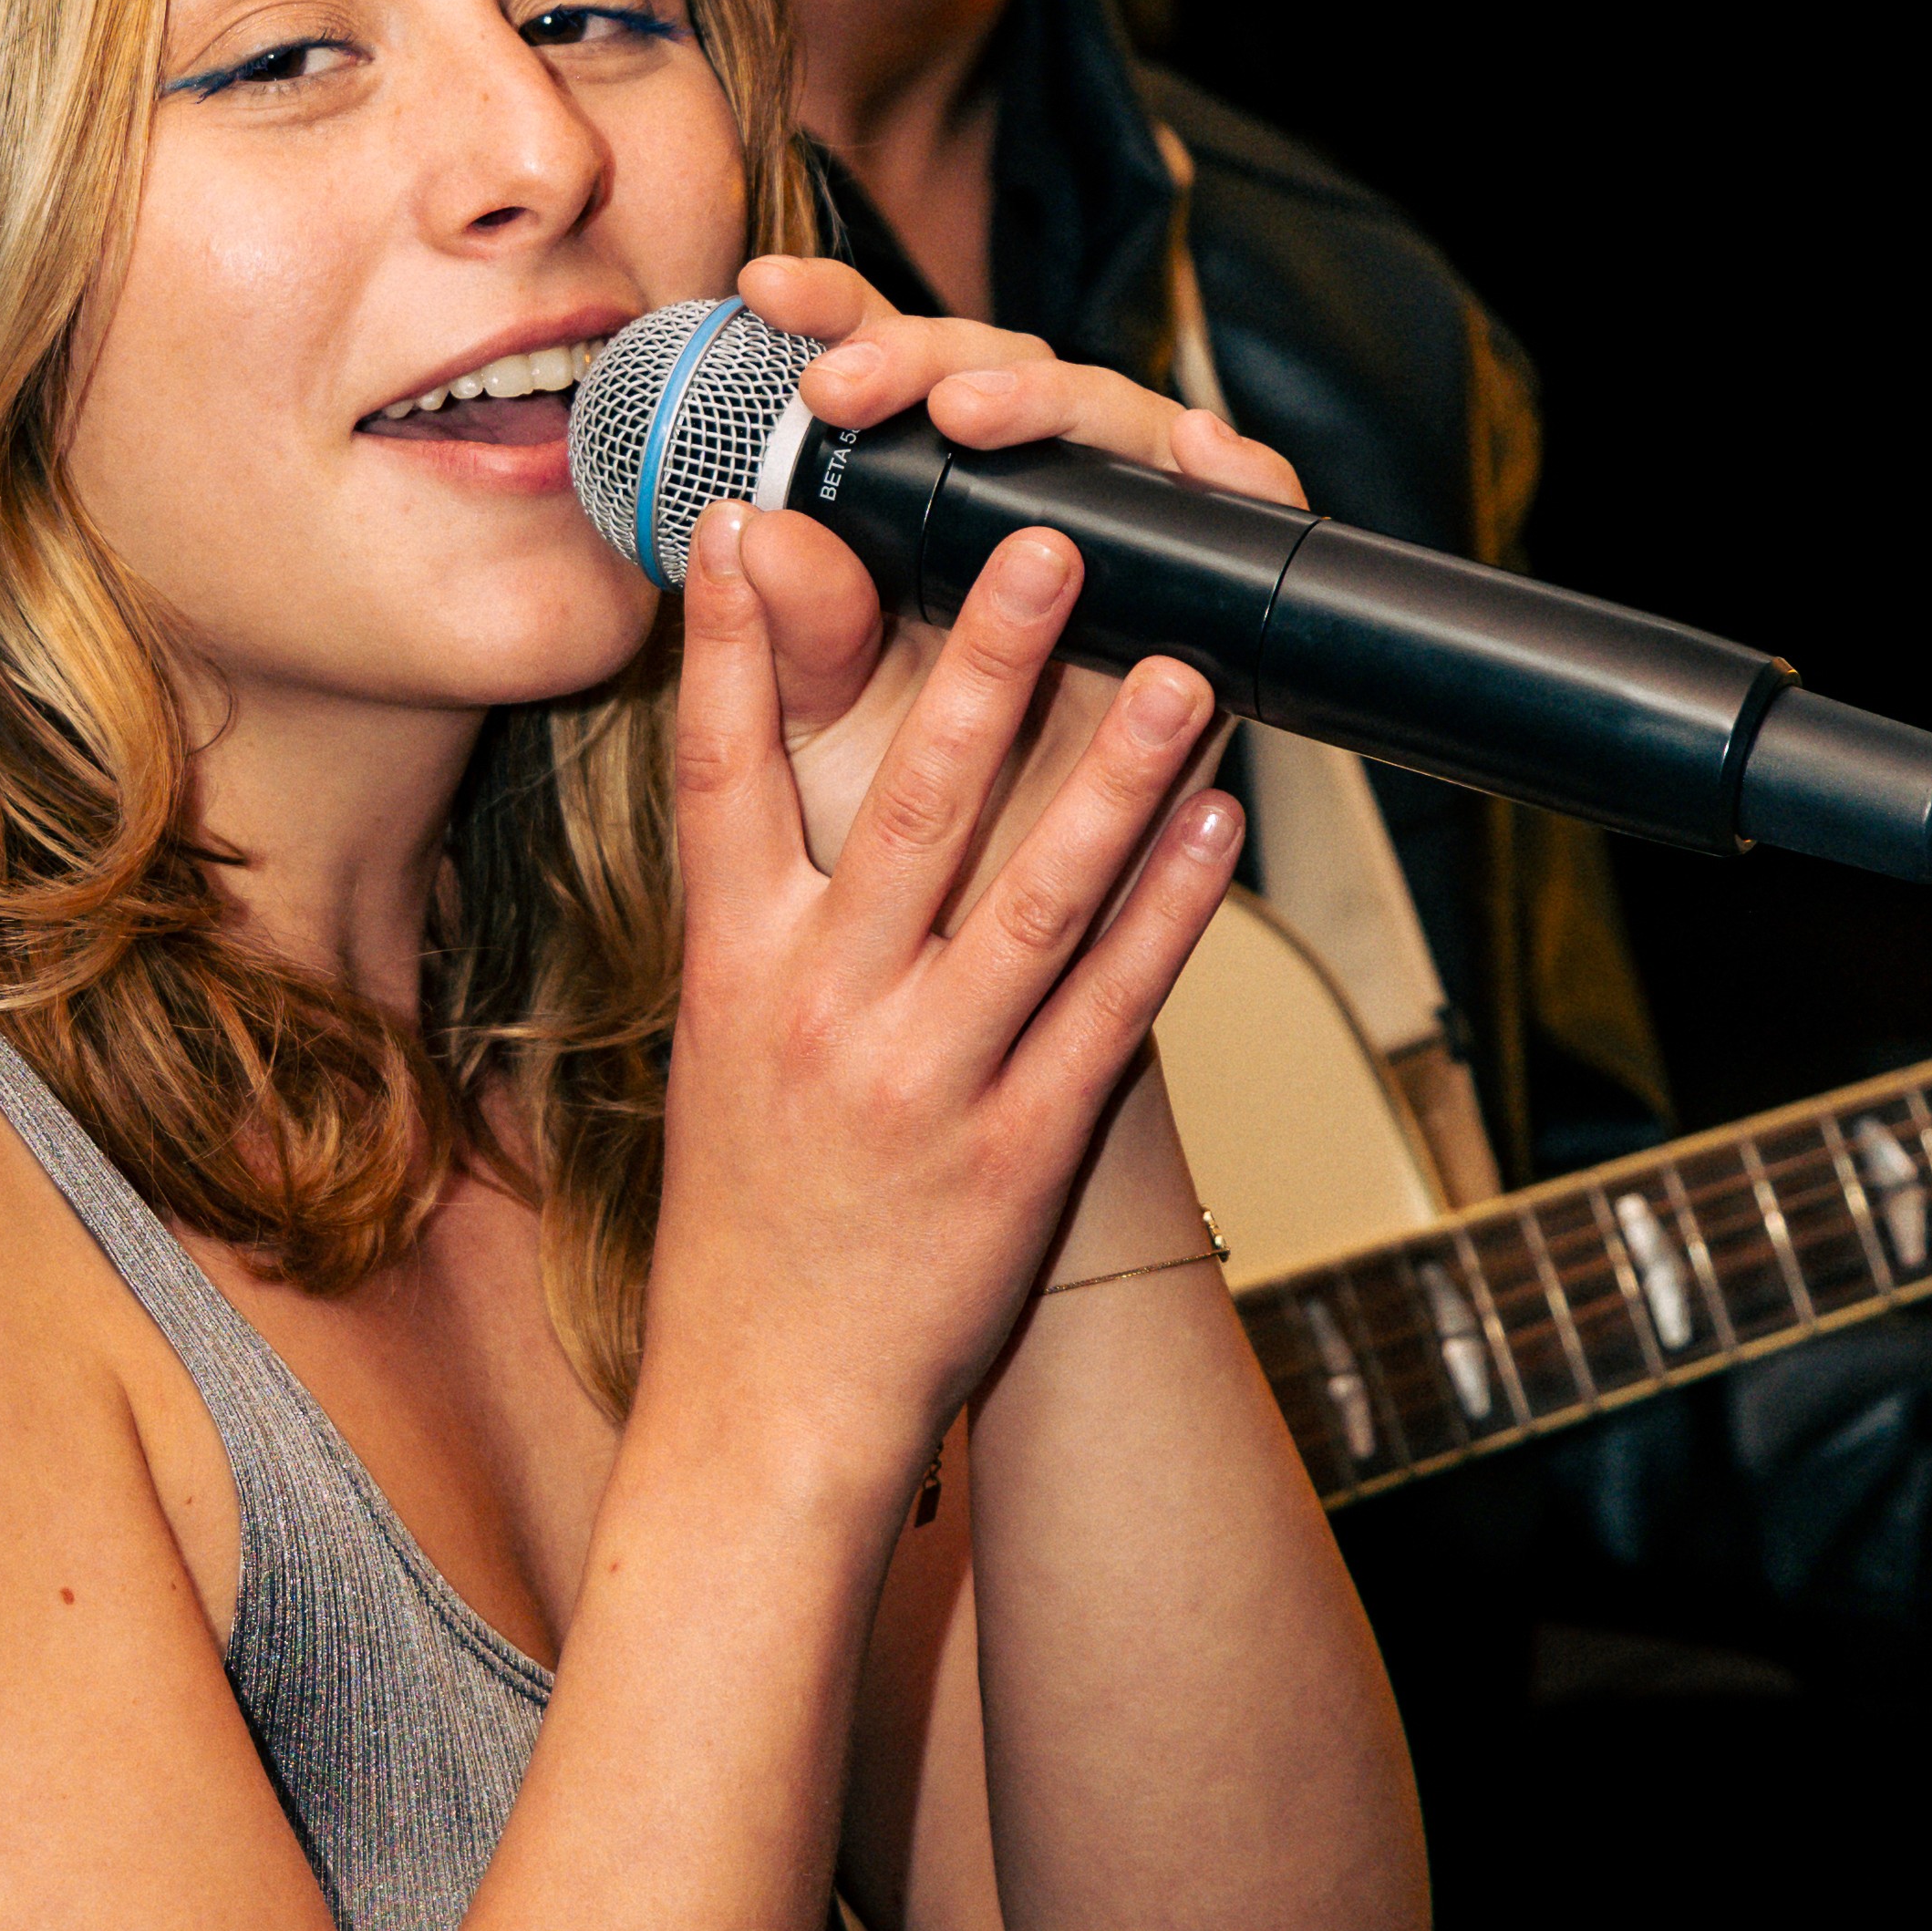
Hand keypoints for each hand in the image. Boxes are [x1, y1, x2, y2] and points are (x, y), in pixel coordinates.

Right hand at [642, 332, 1258, 1500]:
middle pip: (908, 806)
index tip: (752, 521)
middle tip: (1043, 545)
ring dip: (1115, 772)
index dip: (735, 647)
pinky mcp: (1021, 1151)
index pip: (724, 779)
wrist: (769, 1409)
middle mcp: (825, 1013)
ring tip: (1180, 666)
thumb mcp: (711, 1048)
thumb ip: (754, 907)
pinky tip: (1220, 824)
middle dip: (981, 665)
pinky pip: (1111, 1010)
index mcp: (734, 976)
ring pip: (1034, 898)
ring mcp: (927, 1082)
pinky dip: (1171, 913)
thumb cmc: (753, 1220)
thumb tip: (763, 778)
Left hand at [722, 253, 1308, 912]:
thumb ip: (788, 639)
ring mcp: (1123, 544)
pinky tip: (1206, 456)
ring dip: (1054, 403)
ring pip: (1113, 419)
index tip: (763, 294)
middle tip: (854, 384)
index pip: (882, 371)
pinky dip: (1239, 473)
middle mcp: (1022, 504)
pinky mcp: (1208, 601)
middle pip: (996, 373)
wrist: (991, 975)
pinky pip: (1243, 515)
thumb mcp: (819, 739)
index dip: (832, 315)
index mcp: (914, 510)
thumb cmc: (885, 839)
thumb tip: (752, 529)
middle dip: (925, 357)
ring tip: (978, 415)